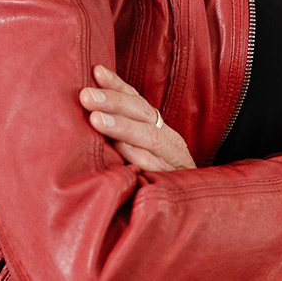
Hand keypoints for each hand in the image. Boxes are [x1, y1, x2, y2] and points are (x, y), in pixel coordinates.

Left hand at [80, 65, 195, 171]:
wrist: (196, 209)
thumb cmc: (159, 180)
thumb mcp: (144, 153)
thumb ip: (126, 137)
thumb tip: (91, 114)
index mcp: (159, 128)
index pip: (137, 100)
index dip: (117, 85)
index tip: (96, 71)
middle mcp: (168, 139)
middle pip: (141, 113)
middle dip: (112, 101)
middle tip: (86, 95)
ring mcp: (173, 160)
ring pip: (148, 138)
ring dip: (121, 127)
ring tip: (96, 119)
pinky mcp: (174, 182)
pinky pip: (156, 167)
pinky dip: (139, 158)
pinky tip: (122, 150)